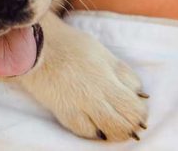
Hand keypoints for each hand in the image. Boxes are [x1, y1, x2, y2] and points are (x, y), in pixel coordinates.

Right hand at [18, 12, 148, 140]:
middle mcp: (95, 96)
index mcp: (107, 79)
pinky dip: (94, 131)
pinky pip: (85, 132)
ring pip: (106, 133)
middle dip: (130, 126)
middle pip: (123, 124)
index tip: (138, 108)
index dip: (140, 112)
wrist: (37, 47)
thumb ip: (123, 74)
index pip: (134, 107)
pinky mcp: (64, 114)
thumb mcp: (104, 54)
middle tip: (129, 121)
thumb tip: (140, 94)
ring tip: (113, 124)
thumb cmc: (72, 46)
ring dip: (114, 131)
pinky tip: (95, 124)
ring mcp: (78, 107)